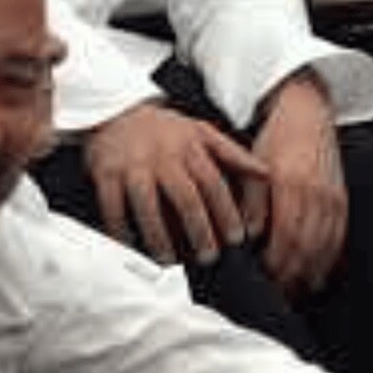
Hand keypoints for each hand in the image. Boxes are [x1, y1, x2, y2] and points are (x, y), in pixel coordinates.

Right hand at [85, 102, 270, 265]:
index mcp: (191, 147)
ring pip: (148, 207)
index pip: (214, 183)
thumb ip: (233, 154)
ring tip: (170, 261)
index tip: (236, 237)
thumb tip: (266, 173)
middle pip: (185, 198)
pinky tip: (131, 248)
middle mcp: (164, 156)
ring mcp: (133, 166)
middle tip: (209, 256)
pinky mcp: (105, 174)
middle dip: (199, 231)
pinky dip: (121, 231)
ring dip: (160, 237)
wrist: (117, 111)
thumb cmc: (166, 130)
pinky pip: (113, 208)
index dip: (226, 212)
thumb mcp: (202, 132)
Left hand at [244, 71, 346, 295]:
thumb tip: (246, 238)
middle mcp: (316, 193)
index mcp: (290, 185)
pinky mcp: (342, 198)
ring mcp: (333, 196)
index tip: (262, 282)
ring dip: (311, 272)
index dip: (275, 266)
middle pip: (306, 247)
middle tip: (277, 296)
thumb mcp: (255, 166)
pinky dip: (329, 259)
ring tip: (296, 292)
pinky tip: (318, 274)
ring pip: (325, 246)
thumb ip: (251, 203)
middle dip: (292, 276)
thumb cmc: (276, 139)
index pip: (285, 238)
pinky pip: (338, 236)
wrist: (308, 113)